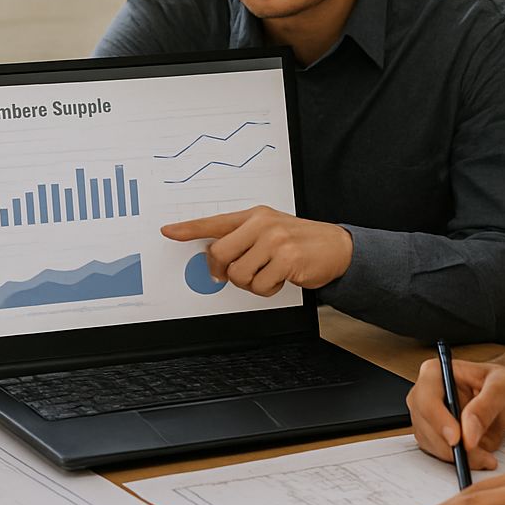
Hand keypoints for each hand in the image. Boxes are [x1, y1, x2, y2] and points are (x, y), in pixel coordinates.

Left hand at [161, 206, 352, 292]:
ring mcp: (275, 240)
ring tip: (267, 274)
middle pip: (220, 253)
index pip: (215, 222)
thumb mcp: (270, 230)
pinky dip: (268, 290)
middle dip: (225, 271)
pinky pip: (260, 285)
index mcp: (254, 215)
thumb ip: (243, 238)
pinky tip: (281, 279)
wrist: (335, 246)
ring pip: (239, 275)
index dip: (189, 229)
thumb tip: (214, 257)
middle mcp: (262, 224)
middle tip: (237, 274)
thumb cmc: (298, 241)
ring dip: (251, 283)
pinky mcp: (287, 259)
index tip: (168, 232)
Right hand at [407, 356, 504, 469]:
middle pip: (425, 425)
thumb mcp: (502, 389)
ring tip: (486, 455)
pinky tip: (479, 455)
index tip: (458, 439)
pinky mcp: (433, 434)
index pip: (426, 399)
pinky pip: (438, 453)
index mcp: (435, 372)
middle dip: (452, 446)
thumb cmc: (503, 384)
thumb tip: (467, 433)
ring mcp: (426, 415)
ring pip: (431, 443)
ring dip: (458, 456)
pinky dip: (459, 459)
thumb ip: (484, 408)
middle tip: (481, 455)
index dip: (439, 421)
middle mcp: (425, 393)